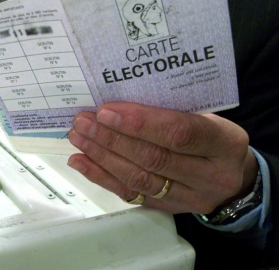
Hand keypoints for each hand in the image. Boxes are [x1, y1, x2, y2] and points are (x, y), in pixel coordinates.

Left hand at [67, 102, 258, 214]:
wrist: (234, 177)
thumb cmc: (211, 137)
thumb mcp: (205, 116)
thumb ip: (170, 111)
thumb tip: (116, 104)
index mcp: (225, 144)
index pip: (180, 133)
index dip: (140, 123)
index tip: (106, 111)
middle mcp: (212, 176)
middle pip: (154, 158)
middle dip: (112, 138)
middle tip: (84, 122)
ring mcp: (191, 197)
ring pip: (139, 178)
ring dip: (102, 157)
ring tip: (78, 138)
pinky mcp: (169, 209)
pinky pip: (131, 194)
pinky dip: (101, 176)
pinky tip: (80, 161)